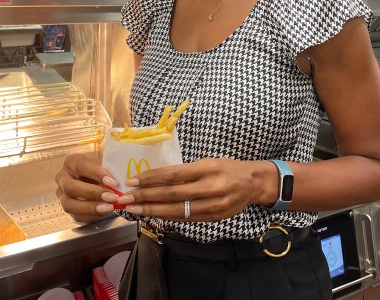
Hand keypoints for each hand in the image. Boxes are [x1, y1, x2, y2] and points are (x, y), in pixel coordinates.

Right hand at [55, 152, 121, 222]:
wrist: (96, 178)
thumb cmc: (100, 168)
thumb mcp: (104, 162)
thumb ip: (109, 168)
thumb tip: (118, 179)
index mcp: (71, 162)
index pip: (80, 166)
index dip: (96, 174)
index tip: (113, 182)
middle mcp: (62, 178)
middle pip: (71, 188)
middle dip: (93, 193)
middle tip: (112, 197)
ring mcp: (62, 195)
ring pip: (69, 205)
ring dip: (91, 207)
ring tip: (109, 207)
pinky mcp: (68, 209)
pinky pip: (76, 216)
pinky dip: (92, 216)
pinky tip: (105, 212)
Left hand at [115, 158, 270, 221]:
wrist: (253, 183)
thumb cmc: (227, 168)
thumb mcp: (207, 162)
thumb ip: (185, 172)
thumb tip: (155, 179)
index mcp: (208, 168)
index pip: (173, 174)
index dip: (151, 178)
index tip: (133, 181)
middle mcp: (211, 188)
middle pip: (172, 194)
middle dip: (146, 197)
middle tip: (126, 199)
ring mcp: (213, 206)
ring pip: (177, 211)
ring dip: (153, 211)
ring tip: (134, 210)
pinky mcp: (214, 218)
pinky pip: (186, 218)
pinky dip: (168, 217)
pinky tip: (154, 215)